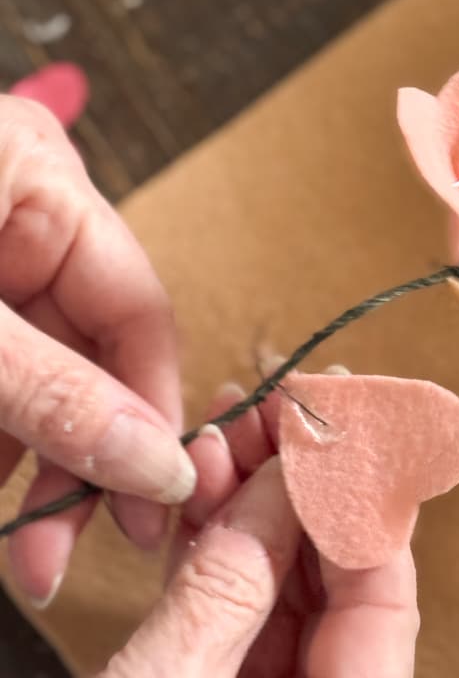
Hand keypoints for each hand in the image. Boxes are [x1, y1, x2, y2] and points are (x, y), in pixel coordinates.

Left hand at [0, 96, 195, 606]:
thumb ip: (56, 395)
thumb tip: (158, 464)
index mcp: (41, 183)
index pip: (139, 309)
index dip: (151, 409)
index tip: (157, 494)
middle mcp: (22, 218)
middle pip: (93, 355)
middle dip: (86, 458)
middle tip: (78, 548)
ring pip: (41, 382)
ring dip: (34, 470)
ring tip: (28, 552)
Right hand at [102, 379, 419, 677]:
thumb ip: (226, 591)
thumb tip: (280, 484)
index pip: (381, 593)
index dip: (360, 492)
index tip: (338, 417)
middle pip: (335, 577)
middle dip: (301, 481)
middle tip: (275, 407)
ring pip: (282, 578)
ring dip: (255, 498)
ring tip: (227, 429)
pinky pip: (235, 603)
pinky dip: (218, 541)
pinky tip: (203, 485)